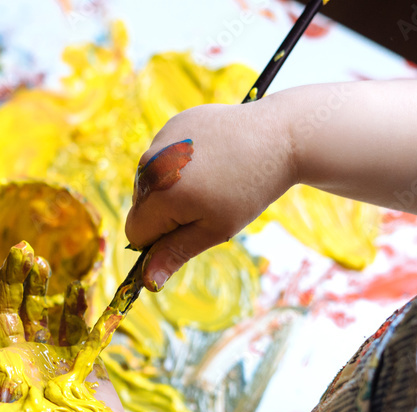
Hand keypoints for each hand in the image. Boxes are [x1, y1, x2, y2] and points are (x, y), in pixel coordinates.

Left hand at [0, 241, 135, 411]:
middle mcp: (20, 363)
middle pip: (8, 313)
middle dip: (10, 281)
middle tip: (18, 249)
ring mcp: (51, 361)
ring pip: (42, 313)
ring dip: (41, 287)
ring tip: (41, 260)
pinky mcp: (82, 363)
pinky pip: (78, 326)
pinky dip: (78, 307)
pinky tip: (78, 285)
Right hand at [125, 99, 295, 290]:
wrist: (280, 136)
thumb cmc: (250, 189)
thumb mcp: (214, 230)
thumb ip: (175, 253)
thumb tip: (147, 282)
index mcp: (158, 194)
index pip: (135, 233)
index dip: (160, 241)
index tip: (192, 229)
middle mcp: (149, 164)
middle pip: (141, 206)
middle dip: (166, 212)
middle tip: (208, 202)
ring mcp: (160, 139)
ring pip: (151, 181)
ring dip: (172, 187)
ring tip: (212, 177)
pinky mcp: (174, 124)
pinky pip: (164, 156)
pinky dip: (181, 161)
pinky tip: (212, 156)